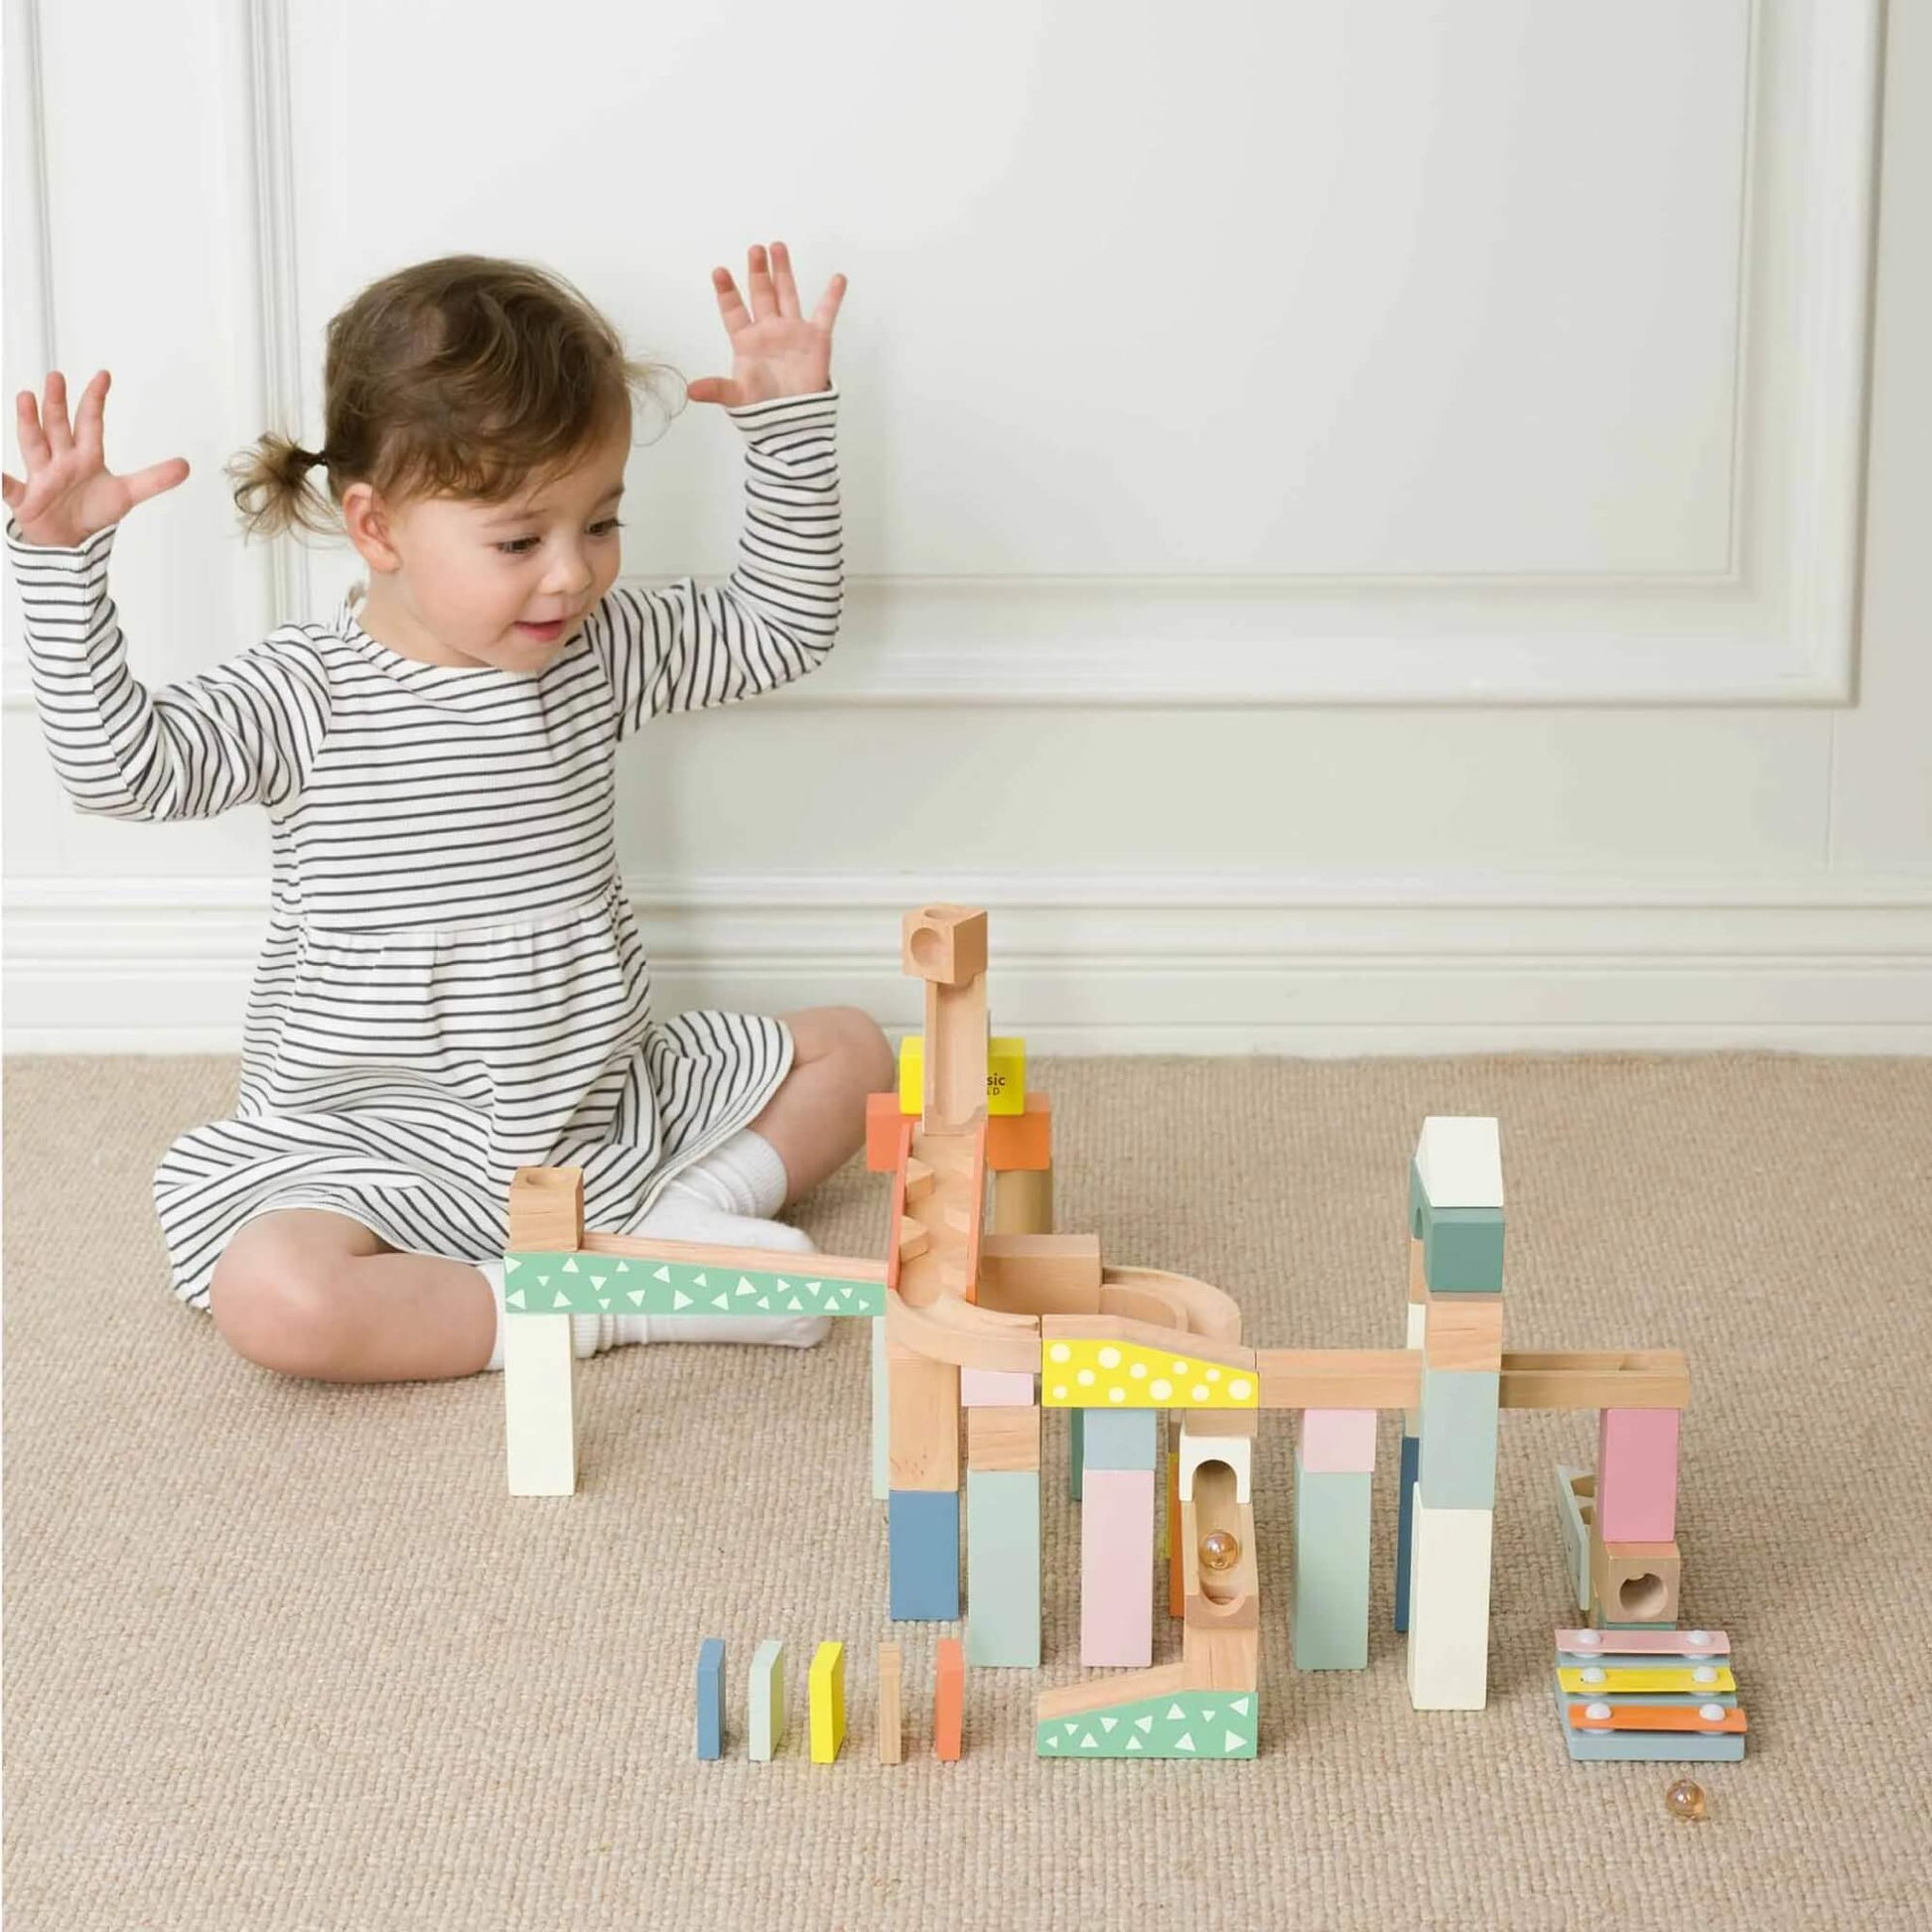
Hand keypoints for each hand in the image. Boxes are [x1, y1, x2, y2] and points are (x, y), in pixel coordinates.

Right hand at [2, 370, 188, 547]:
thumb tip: (186, 465)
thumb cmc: (92, 510)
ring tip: (25, 397)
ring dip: (29, 422)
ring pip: (33, 444)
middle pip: (58, 426)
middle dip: (57, 402)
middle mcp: (61, 459)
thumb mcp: (127, 494)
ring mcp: (41, 475)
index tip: (104, 375)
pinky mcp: (26, 497)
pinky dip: (0, 479)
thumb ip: (155, 479)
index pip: (91, 422)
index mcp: (86, 456)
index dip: (96, 400)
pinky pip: (9, 487)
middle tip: (57, 377)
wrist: (69, 539)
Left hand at [686, 241, 845, 408]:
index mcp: (746, 341)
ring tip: (777, 247)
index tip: (719, 271)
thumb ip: (716, 389)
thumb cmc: (763, 409)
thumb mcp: (736, 397)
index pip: (734, 310)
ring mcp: (793, 331)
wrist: (793, 423)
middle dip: (757, 271)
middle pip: (761, 294)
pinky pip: (825, 313)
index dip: (726, 291)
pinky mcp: (816, 339)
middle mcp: (769, 331)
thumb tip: (691, 390)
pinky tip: (838, 278)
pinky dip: (832, 296)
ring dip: (783, 271)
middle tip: (754, 249)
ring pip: (787, 294)